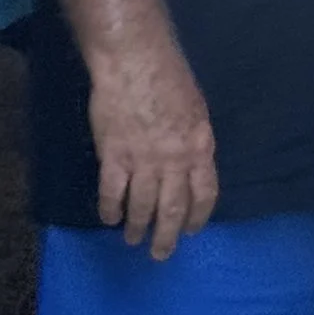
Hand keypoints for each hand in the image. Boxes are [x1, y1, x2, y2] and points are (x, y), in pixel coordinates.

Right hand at [83, 26, 217, 256]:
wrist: (135, 60)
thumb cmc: (168, 76)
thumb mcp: (196, 110)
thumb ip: (194, 141)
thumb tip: (191, 165)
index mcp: (200, 147)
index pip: (204, 194)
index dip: (196, 217)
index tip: (190, 230)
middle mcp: (175, 161)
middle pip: (172, 208)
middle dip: (167, 236)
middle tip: (161, 254)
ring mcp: (144, 160)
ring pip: (142, 206)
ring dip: (137, 227)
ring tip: (132, 239)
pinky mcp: (114, 156)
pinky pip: (112, 192)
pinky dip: (111, 209)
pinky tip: (109, 218)